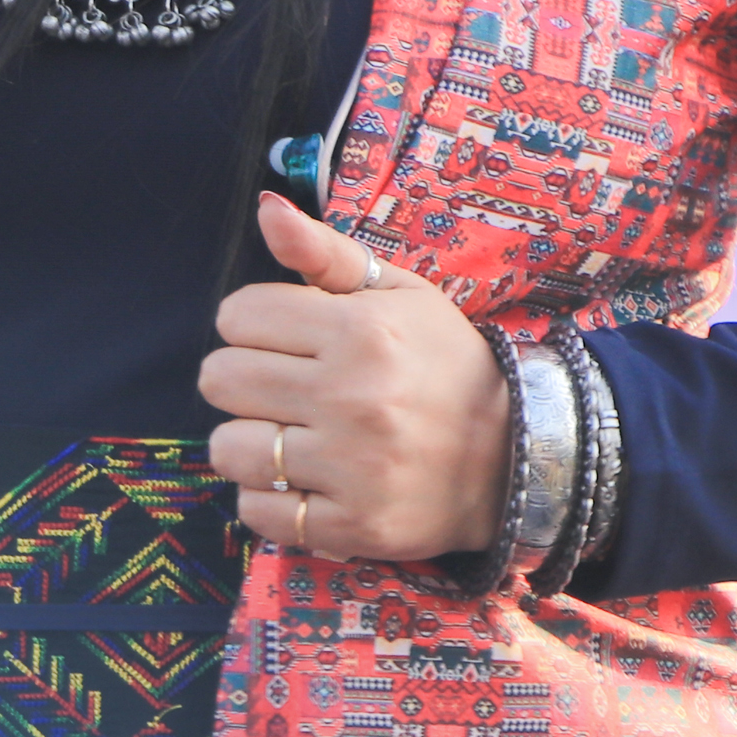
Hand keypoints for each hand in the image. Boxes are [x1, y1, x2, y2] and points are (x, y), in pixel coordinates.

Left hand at [202, 193, 510, 562]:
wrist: (515, 456)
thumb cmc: (443, 363)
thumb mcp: (398, 293)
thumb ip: (324, 252)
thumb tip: (266, 208)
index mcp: (362, 330)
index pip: (238, 315)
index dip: (251, 322)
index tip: (280, 336)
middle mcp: (353, 398)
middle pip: (221, 379)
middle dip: (241, 378)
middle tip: (280, 386)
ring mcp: (352, 468)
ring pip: (229, 448)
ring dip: (248, 442)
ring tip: (287, 435)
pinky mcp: (352, 528)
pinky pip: (259, 512)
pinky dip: (268, 499)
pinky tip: (301, 480)